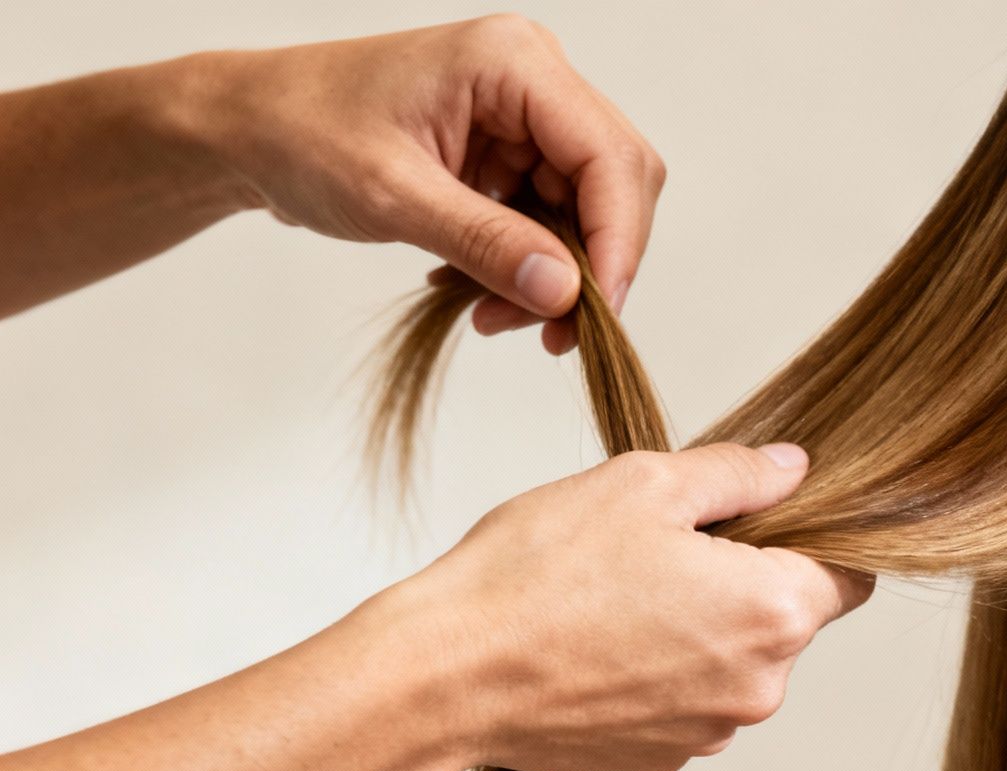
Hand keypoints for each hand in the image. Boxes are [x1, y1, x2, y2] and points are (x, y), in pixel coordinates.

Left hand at [188, 16, 663, 353]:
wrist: (248, 129)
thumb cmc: (302, 134)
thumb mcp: (393, 195)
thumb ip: (486, 242)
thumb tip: (566, 293)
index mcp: (514, 61)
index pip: (608, 155)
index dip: (616, 239)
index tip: (596, 312)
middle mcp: (534, 78)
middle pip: (615, 182)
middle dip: (591, 263)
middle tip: (552, 331)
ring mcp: (525, 115)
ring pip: (589, 209)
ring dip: (556, 275)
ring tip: (494, 317)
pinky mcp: (511, 150)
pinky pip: (551, 218)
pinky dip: (527, 265)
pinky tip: (480, 291)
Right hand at [359, 443, 873, 770]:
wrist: (446, 676)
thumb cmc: (540, 574)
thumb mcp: (645, 484)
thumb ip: (738, 475)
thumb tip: (795, 469)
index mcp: (775, 613)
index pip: (852, 577)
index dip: (813, 539)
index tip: (759, 519)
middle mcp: (760, 687)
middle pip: (788, 618)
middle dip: (743, 578)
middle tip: (661, 544)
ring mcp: (710, 733)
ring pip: (734, 660)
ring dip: (699, 624)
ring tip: (616, 592)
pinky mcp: (661, 758)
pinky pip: (687, 699)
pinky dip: (659, 668)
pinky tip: (598, 638)